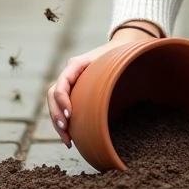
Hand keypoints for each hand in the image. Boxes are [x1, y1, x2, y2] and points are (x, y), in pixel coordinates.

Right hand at [46, 21, 159, 147]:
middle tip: (66, 131)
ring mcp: (70, 82)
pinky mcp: (73, 92)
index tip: (70, 115)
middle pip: (53, 94)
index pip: (62, 82)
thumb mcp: (120, 59)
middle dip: (56, 114)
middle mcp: (70, 73)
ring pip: (54, 103)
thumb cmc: (121, 55)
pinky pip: (61, 107)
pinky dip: (62, 122)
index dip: (62, 99)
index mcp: (78, 64)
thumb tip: (135, 74)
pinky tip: (70, 137)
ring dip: (57, 122)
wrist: (120, 49)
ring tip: (67, 140)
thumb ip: (123, 65)